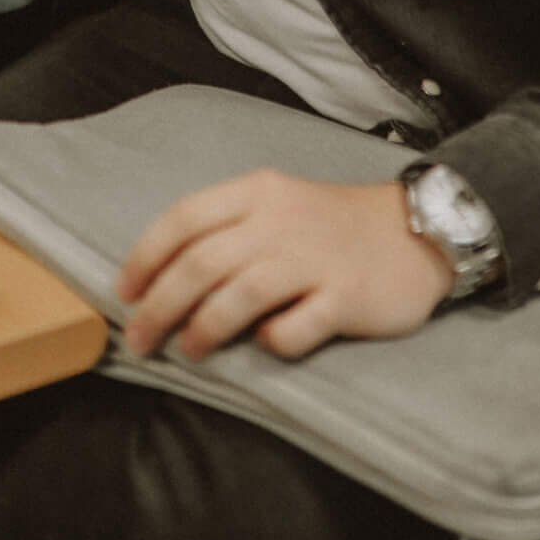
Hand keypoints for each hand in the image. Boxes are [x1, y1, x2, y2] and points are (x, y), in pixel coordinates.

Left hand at [118, 172, 453, 363]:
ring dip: (204, 327)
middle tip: (139, 337)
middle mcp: (280, 221)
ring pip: (240, 294)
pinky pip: (294, 328)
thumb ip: (229, 230)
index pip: (185, 217)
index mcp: (258, 191)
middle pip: (203, 262)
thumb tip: (165, 277)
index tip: (124, 292)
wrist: (415, 230)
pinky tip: (265, 343)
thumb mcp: (278, 204)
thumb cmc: (331, 224)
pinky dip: (271, 341)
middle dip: (160, 304)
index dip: (146, 257)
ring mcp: (314, 259)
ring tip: (189, 348)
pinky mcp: (345, 298)